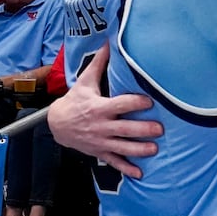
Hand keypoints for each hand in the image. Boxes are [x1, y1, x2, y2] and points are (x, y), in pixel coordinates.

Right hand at [46, 44, 160, 176]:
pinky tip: (140, 173)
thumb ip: (99, 63)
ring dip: (139, 149)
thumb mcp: (85, 81)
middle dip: (142, 129)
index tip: (150, 101)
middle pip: (124, 129)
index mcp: (99, 107)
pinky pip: (114, 161)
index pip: (120, 105)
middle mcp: (101, 126)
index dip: (135, 103)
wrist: (56, 124)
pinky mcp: (100, 151)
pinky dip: (126, 168)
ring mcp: (101, 141)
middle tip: (159, 129)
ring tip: (154, 149)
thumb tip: (109, 42)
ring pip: (122, 147)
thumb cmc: (75, 101)